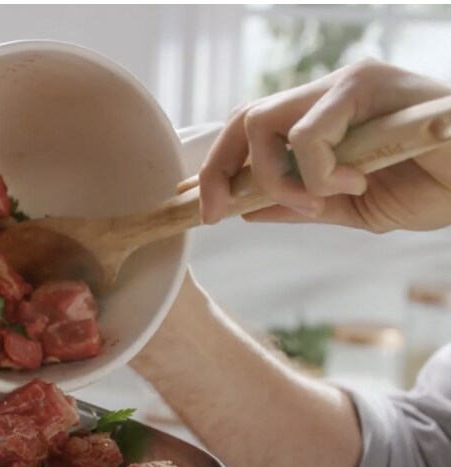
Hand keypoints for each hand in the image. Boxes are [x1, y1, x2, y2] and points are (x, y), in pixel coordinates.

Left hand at [199, 59, 450, 232]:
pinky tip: (354, 182)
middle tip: (219, 213)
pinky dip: (317, 172)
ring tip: (320, 201)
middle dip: (218, 170)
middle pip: (243, 118)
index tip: (205, 210)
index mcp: (320, 117)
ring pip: (263, 122)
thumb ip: (302, 204)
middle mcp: (326, 93)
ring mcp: (345, 85)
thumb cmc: (433, 183)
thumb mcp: (352, 205)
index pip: (249, 131)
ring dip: (276, 179)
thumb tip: (246, 208)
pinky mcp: (367, 85)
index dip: (217, 168)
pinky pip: (309, 133)